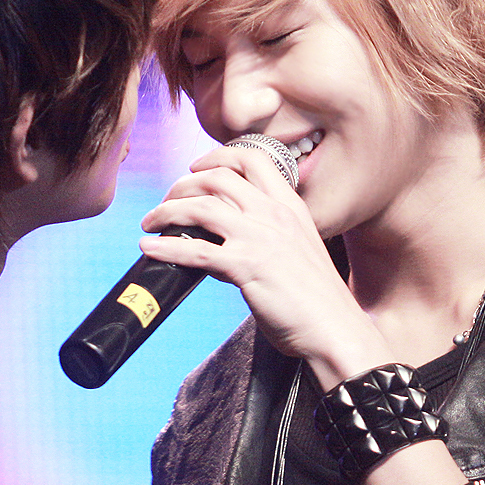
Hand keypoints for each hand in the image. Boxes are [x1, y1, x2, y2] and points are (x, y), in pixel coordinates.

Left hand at [138, 145, 390, 386]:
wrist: (335, 328)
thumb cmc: (318, 298)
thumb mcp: (298, 250)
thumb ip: (267, 235)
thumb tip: (224, 238)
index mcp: (290, 206)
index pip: (252, 160)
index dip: (218, 157)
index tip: (196, 166)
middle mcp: (274, 214)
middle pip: (217, 177)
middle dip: (183, 184)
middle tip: (167, 200)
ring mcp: (260, 238)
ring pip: (200, 207)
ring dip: (166, 211)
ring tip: (150, 222)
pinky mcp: (246, 266)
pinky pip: (194, 251)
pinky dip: (165, 248)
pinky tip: (150, 249)